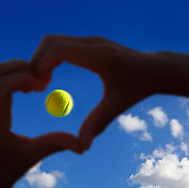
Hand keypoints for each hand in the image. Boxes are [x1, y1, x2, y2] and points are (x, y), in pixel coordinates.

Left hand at [0, 59, 81, 187]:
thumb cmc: (9, 170)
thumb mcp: (33, 156)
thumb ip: (56, 145)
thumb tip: (82, 145)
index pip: (2, 85)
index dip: (24, 77)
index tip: (42, 86)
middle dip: (18, 67)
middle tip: (40, 78)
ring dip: (13, 70)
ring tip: (34, 82)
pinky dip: (9, 78)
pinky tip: (26, 89)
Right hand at [31, 35, 157, 150]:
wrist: (152, 68)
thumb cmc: (137, 87)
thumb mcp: (117, 106)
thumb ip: (97, 123)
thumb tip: (82, 147)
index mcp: (98, 56)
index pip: (59, 49)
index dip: (42, 65)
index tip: (40, 86)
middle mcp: (91, 43)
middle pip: (50, 41)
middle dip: (36, 62)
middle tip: (36, 86)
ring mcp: (88, 40)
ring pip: (51, 41)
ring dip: (41, 59)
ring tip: (42, 83)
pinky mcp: (86, 43)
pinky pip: (58, 44)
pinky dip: (48, 58)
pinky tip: (49, 77)